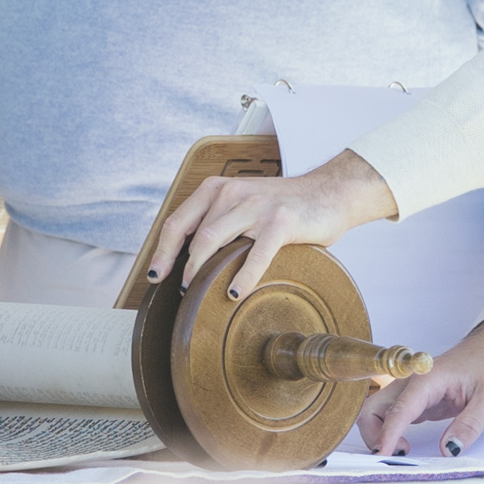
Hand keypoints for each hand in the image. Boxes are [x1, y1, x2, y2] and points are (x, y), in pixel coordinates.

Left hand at [145, 150, 398, 299]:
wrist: (329, 192)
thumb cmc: (281, 206)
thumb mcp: (242, 204)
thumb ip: (218, 221)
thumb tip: (186, 259)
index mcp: (218, 189)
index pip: (178, 221)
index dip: (162, 251)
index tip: (154, 276)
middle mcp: (232, 192)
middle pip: (193, 234)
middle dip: (180, 266)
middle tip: (178, 290)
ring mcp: (256, 206)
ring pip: (214, 240)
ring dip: (201, 271)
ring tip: (197, 292)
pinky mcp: (281, 222)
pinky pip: (256, 253)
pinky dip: (242, 276)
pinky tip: (234, 294)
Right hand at [355, 312, 483, 456]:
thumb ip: (469, 426)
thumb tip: (449, 450)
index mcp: (426, 378)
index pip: (398, 410)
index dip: (387, 435)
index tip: (382, 456)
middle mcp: (411, 382)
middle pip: (373, 408)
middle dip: (374, 434)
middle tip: (395, 455)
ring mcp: (410, 390)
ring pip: (377, 411)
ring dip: (378, 433)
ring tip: (403, 450)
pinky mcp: (416, 399)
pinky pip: (392, 415)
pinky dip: (389, 430)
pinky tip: (404, 445)